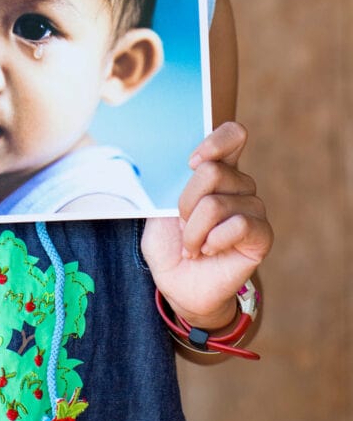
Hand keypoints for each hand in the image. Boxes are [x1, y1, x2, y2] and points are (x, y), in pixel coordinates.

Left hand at [141, 122, 272, 328]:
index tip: (191, 162)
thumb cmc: (170, 243)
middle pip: (212, 171)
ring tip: (193, 246)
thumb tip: (173, 163)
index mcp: (218, 169)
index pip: (233, 134)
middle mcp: (240, 184)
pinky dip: (214, 240)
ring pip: (216, 203)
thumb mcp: (159, 207)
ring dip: (194, 230)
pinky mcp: (262, 235)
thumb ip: (170, 182)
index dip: (215, 141)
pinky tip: (209, 251)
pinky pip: (238, 225)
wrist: (179, 285)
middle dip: (185, 202)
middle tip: (183, 226)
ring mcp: (254, 209)